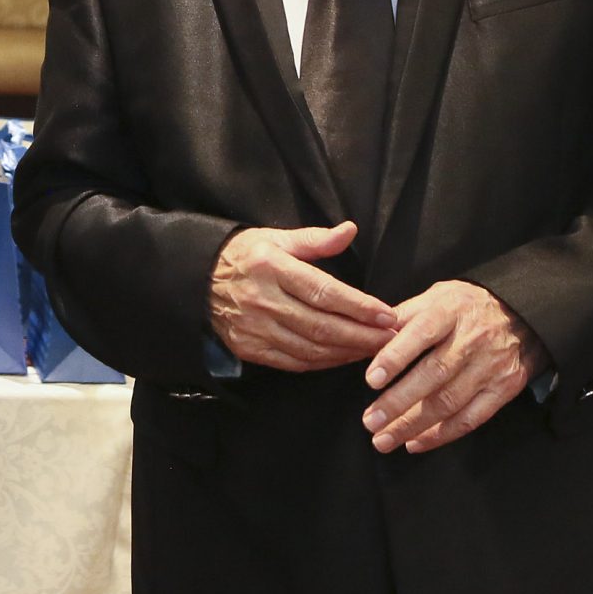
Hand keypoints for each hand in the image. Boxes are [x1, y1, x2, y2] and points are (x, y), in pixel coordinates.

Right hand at [207, 222, 398, 372]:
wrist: (199, 281)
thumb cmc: (246, 256)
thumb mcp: (277, 238)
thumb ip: (315, 240)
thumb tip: (350, 230)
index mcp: (272, 268)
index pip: (324, 291)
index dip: (359, 306)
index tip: (388, 314)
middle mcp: (263, 300)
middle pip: (322, 326)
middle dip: (362, 336)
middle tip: (392, 339)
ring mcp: (256, 328)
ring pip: (311, 348)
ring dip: (348, 352)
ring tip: (376, 350)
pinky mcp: (251, 349)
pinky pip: (295, 362)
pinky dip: (324, 363)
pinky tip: (344, 358)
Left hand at [362, 280, 549, 453]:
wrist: (523, 313)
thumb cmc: (467, 306)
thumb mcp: (437, 296)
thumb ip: (404, 315)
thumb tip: (370, 336)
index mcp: (449, 311)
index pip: (420, 334)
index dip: (395, 358)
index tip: (371, 380)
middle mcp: (472, 340)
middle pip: (433, 375)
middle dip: (398, 402)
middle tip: (370, 422)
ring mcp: (490, 367)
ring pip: (449, 402)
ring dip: (413, 425)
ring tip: (384, 439)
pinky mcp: (504, 389)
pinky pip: (470, 419)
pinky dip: (441, 435)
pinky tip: (415, 442)